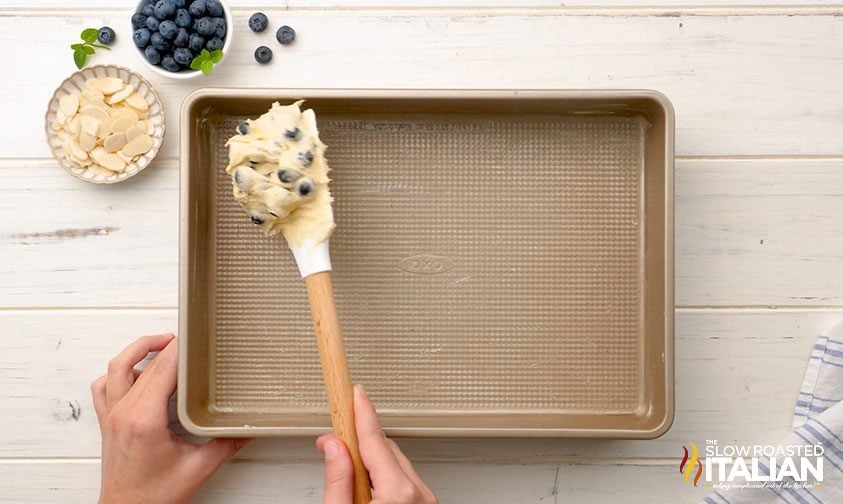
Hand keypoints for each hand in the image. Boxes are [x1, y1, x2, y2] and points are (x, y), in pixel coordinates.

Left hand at [91, 334, 249, 503]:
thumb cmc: (154, 498)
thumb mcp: (199, 468)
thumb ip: (227, 444)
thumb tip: (248, 427)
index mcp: (145, 419)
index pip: (163, 369)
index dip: (180, 349)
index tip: (194, 336)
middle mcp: (124, 413)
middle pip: (146, 364)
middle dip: (168, 347)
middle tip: (190, 340)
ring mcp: (111, 416)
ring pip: (118, 367)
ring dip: (138, 349)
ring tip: (161, 342)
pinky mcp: (107, 423)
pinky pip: (103, 387)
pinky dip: (117, 372)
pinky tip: (134, 371)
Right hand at [317, 385, 436, 503]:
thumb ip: (338, 481)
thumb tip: (335, 448)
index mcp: (399, 494)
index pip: (375, 440)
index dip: (362, 412)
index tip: (356, 393)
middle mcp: (418, 495)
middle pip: (385, 450)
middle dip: (359, 442)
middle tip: (333, 441)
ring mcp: (425, 502)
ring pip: (395, 465)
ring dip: (372, 462)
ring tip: (346, 471)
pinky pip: (404, 481)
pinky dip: (385, 477)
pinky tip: (367, 485)